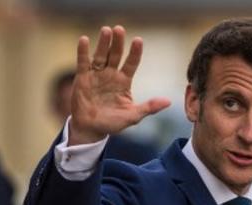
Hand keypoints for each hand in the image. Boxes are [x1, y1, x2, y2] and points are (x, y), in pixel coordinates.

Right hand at [69, 25, 170, 144]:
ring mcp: (96, 75)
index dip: (135, 52)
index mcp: (124, 82)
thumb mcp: (133, 116)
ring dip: (103, 43)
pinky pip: (83, 62)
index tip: (138, 40)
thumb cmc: (113, 123)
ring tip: (106, 30)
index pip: (131, 63)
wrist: (91, 129)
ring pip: (100, 55)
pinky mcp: (83, 78)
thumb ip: (149, 107)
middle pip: (115, 55)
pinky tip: (84, 40)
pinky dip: (83, 51)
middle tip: (119, 29)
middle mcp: (111, 75)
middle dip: (118, 43)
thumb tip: (169, 101)